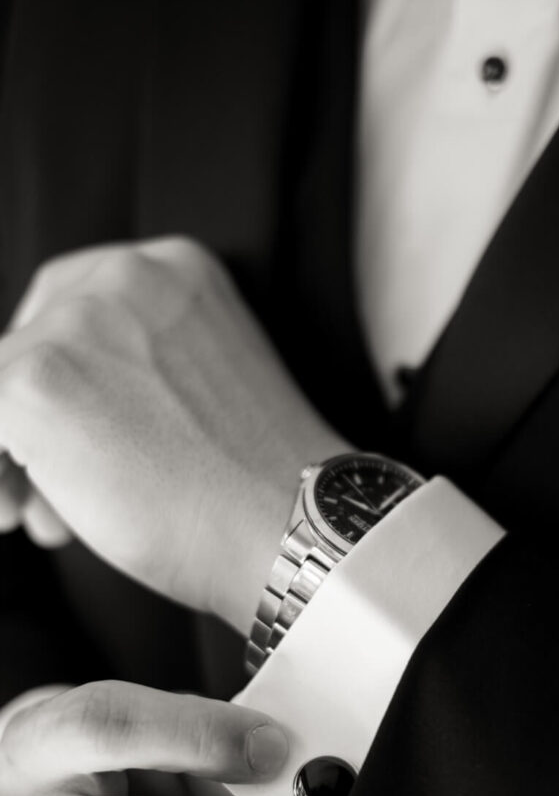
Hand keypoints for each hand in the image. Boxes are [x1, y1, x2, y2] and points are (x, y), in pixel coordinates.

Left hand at [0, 238, 343, 633]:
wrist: (292, 526)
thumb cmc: (260, 482)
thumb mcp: (203, 382)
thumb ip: (136, 367)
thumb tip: (64, 415)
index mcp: (176, 269)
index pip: (77, 311)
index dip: (68, 381)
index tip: (70, 436)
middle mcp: (125, 275)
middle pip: (31, 339)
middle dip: (28, 416)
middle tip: (43, 485)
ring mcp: (78, 322)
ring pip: (2, 383)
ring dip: (14, 453)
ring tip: (46, 515)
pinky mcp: (35, 379)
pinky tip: (21, 514)